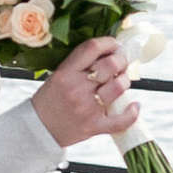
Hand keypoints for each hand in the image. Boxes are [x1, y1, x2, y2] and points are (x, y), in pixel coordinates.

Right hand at [35, 35, 141, 152]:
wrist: (38, 129)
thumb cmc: (50, 100)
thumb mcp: (58, 75)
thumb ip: (80, 64)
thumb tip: (110, 52)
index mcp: (66, 73)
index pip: (93, 47)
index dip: (110, 43)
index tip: (116, 45)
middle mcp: (77, 89)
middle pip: (111, 65)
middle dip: (122, 61)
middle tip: (122, 63)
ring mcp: (87, 108)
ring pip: (119, 87)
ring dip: (125, 81)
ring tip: (121, 81)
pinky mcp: (94, 126)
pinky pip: (121, 120)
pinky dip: (132, 112)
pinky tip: (134, 105)